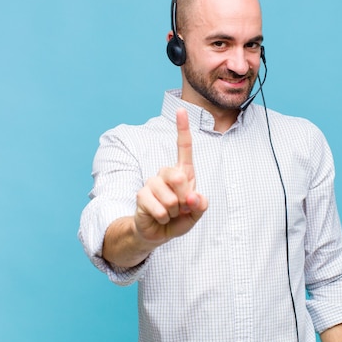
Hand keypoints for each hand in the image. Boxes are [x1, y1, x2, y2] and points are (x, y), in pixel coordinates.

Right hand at [133, 108, 207, 244]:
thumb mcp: (196, 213)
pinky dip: (164, 218)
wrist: (158, 232)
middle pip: (179, 177)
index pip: (183, 147)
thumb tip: (193, 197)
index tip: (181, 110)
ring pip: (170, 197)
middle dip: (184, 199)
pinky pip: (160, 208)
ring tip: (170, 213)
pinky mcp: (141, 195)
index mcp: (183, 172)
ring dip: (174, 211)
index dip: (182, 128)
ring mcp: (152, 182)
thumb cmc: (178, 218)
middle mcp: (166, 173)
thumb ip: (201, 205)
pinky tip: (161, 218)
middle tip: (181, 208)